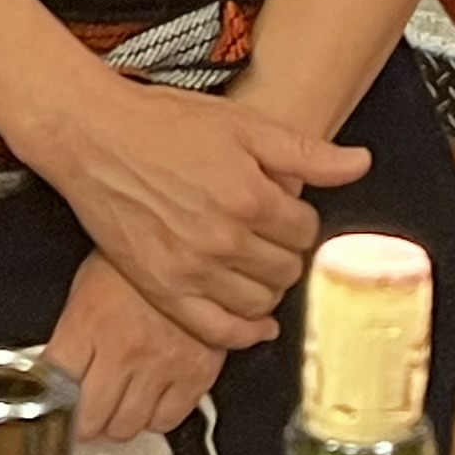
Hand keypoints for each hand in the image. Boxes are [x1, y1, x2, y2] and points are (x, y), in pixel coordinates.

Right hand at [26, 81, 366, 350]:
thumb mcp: (243, 124)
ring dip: (268, 289)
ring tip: (257, 268)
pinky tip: (253, 322)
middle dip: (286, 253)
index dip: (299, 220)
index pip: (305, 231)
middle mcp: (225, 239)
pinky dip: (242, 332)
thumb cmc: (163, 122)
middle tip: (271, 238)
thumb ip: (306, 151)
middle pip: (286, 269)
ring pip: (259, 302)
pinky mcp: (162, 289)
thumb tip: (359, 163)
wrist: (95, 137)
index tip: (286, 213)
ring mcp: (192, 270)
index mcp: (250, 196)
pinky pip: (216, 330)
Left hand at [44, 253, 222, 444]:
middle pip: (90, 419)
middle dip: (84, 420)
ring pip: (127, 427)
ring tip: (119, 404)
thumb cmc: (136, 263)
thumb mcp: (87, 285)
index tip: (53, 406)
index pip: (54, 387)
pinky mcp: (196, 374)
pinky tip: (151, 398)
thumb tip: (51, 373)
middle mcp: (123, 350)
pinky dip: (155, 417)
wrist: (194, 241)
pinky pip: (166, 420)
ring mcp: (161, 365)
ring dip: (118, 421)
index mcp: (88, 323)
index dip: (50, 402)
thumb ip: (70, 334)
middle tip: (87, 411)